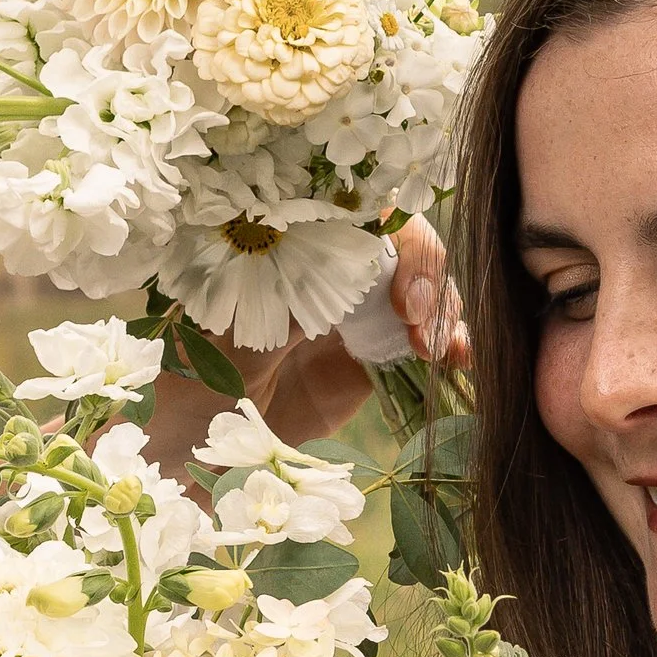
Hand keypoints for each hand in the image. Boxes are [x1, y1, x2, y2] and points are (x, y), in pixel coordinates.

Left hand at [147, 216, 459, 469]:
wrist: (203, 443)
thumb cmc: (199, 381)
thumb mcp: (233, 340)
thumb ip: (284, 307)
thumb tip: (343, 271)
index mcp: (289, 247)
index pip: (356, 214)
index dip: (392, 239)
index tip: (397, 292)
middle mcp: (326, 268)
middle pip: (400, 243)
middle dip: (424, 274)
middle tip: (419, 325)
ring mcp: (353, 309)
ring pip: (420, 287)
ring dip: (442, 309)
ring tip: (438, 351)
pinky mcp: (371, 352)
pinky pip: (421, 335)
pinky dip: (447, 340)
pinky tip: (458, 358)